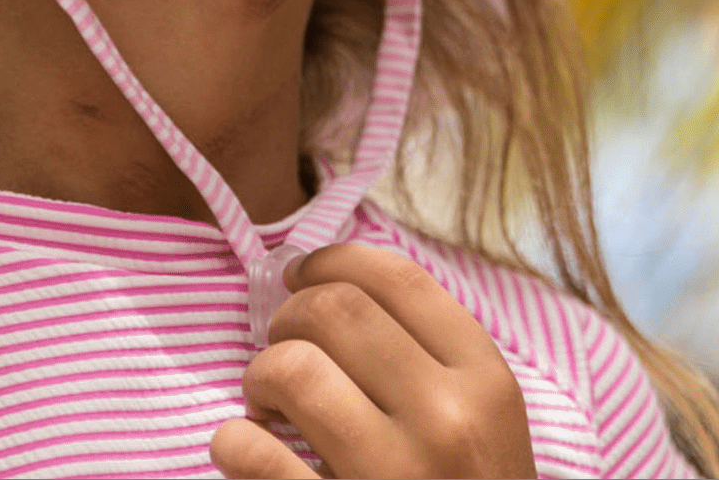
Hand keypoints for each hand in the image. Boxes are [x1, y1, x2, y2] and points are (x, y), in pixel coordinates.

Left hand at [211, 243, 535, 478]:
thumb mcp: (479, 423)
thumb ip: (426, 355)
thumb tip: (324, 279)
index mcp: (487, 383)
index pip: (395, 278)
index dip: (331, 260)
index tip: (300, 274)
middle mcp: (448, 422)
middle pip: (335, 309)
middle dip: (288, 317)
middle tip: (281, 348)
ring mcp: (395, 476)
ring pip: (293, 368)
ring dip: (259, 375)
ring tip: (264, 404)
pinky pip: (254, 456)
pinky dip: (232, 445)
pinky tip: (242, 452)